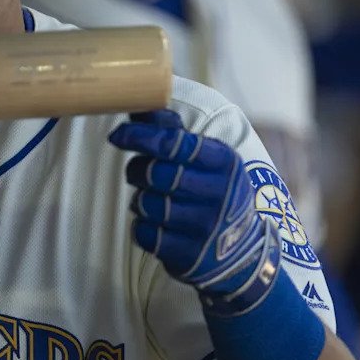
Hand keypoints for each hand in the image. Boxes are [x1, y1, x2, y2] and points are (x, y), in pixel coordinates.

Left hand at [108, 109, 281, 316]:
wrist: (242, 253)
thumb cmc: (214, 192)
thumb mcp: (208, 160)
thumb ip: (173, 132)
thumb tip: (137, 104)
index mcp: (224, 163)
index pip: (173, 143)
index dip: (139, 136)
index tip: (117, 135)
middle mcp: (218, 194)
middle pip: (155, 173)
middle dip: (138, 171)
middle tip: (140, 173)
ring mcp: (204, 227)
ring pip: (146, 203)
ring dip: (141, 200)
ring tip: (155, 200)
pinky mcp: (188, 255)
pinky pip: (144, 233)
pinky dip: (143, 227)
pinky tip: (159, 225)